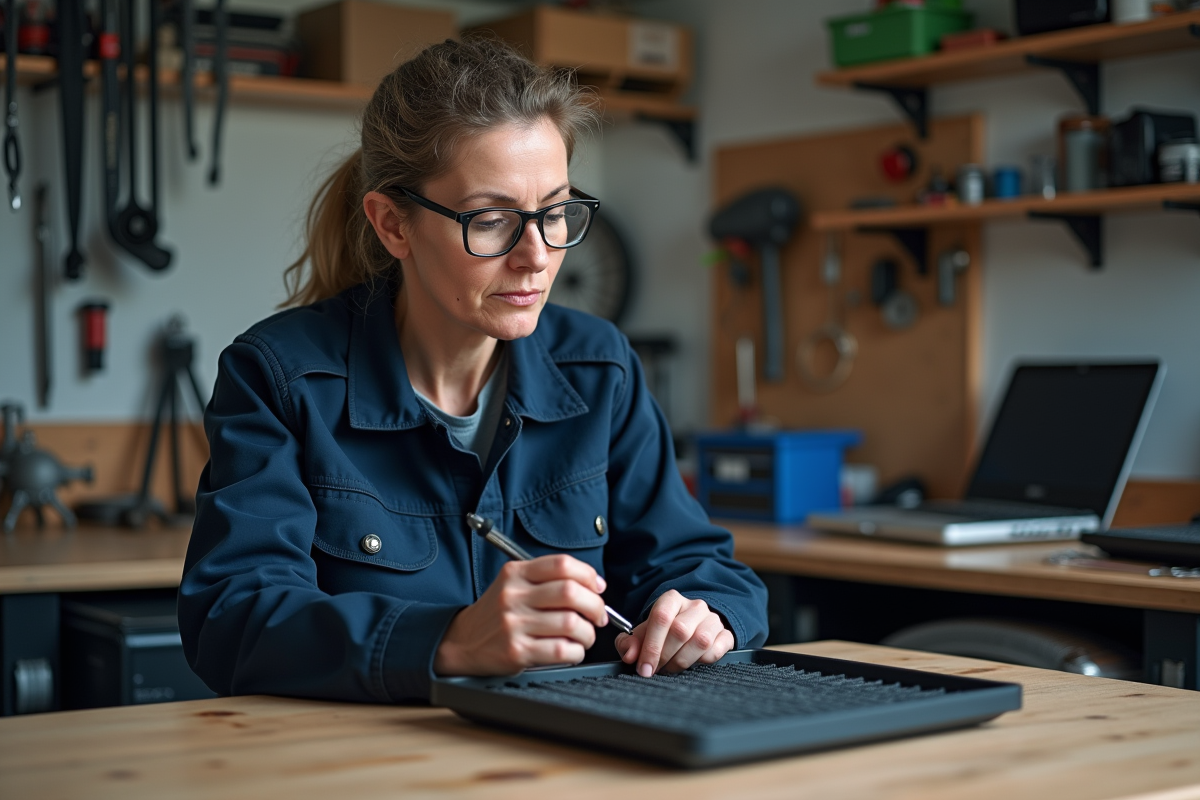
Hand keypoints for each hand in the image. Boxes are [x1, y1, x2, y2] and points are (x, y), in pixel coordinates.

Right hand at [434, 555, 607, 675]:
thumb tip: (594, 585)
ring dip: (588, 633)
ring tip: (585, 636)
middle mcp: (513, 596)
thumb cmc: (496, 614)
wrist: (461, 642)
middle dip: (595, 605)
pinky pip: (561, 650)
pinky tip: (572, 650)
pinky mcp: (516, 651)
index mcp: (515, 574)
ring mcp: (513, 624)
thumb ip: (547, 580)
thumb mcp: (513, 585)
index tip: (598, 588)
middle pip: (570, 592)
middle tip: (598, 616)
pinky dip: (576, 652)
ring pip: (570, 623)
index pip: (561, 564)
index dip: (588, 575)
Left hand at [615, 590, 734, 676]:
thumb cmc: (663, 632)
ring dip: (682, 661)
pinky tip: (692, 663)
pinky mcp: (726, 635)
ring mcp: (712, 619)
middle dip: (664, 656)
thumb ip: (630, 643)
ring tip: (671, 668)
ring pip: (700, 641)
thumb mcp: (643, 634)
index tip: (644, 667)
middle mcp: (694, 606)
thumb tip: (630, 655)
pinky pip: (716, 651)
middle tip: (656, 670)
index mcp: (671, 600)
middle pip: (680, 631)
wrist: (692, 628)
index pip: (661, 617)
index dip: (651, 646)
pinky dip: (702, 662)